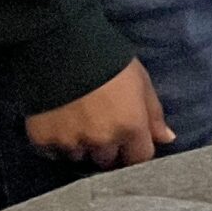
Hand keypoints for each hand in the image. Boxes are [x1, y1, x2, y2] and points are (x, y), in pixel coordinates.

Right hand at [23, 59, 174, 169]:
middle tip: (102, 127)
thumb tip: (167, 138)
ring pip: (80, 157)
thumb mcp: (142, 82)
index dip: (136, 151)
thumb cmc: (111, 62)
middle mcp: (102, 141)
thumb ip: (154, 114)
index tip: (131, 142)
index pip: (140, 159)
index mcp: (130, 127)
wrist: (64, 49)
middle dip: (109, 148)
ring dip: (82, 146)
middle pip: (108, 160)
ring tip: (79, 122)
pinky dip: (58, 142)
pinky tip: (60, 123)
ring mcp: (71, 143)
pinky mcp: (44, 141)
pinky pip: (54, 152)